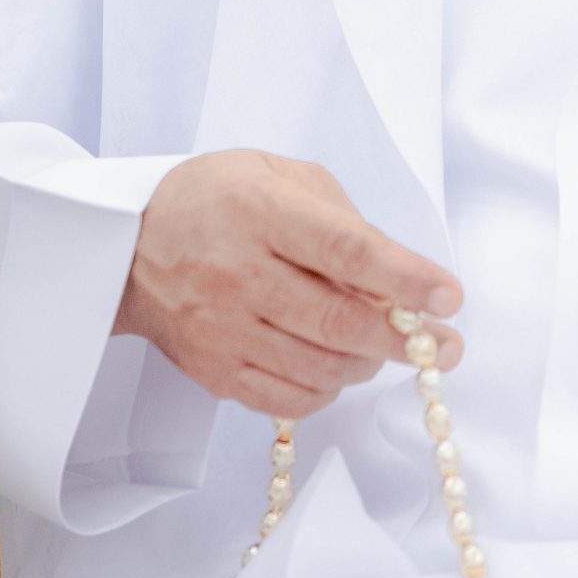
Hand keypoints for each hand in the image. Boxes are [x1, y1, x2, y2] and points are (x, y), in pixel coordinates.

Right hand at [114, 151, 462, 417]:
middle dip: (404, 339)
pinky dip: (329, 389)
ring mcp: (221, 329)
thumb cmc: (219, 201)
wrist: (129, 245)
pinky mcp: (213, 371)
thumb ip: (342, 221)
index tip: (448, 296)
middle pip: (337, 321)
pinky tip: (339, 366)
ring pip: (320, 368)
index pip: (345, 250)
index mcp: (259, 212)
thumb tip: (395, 278)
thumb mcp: (282, 177)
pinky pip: (289, 400)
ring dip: (368, 362)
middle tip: (444, 346)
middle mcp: (236, 274)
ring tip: (384, 346)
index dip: (404, 278)